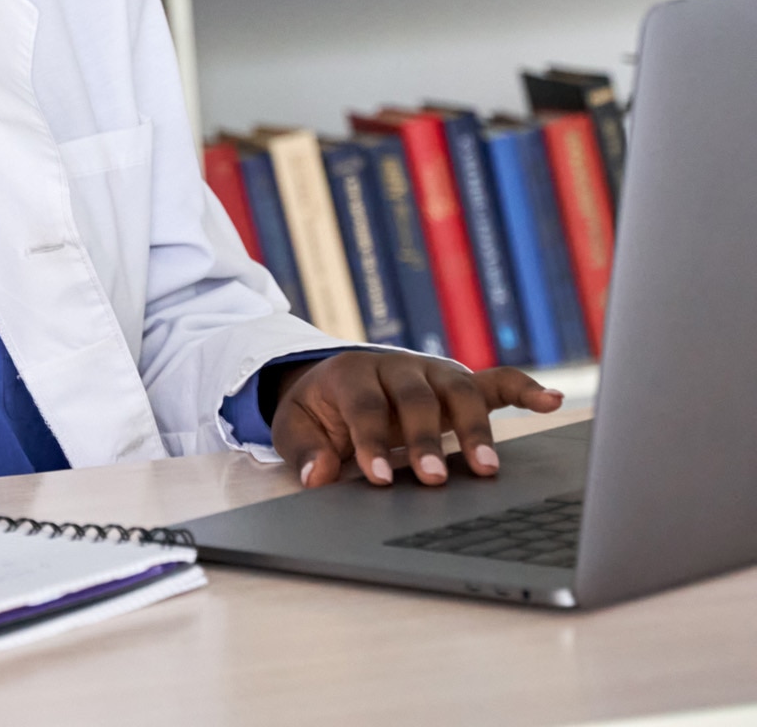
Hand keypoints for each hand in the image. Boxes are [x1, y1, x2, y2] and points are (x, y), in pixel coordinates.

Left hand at [270, 351, 564, 487]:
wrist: (332, 383)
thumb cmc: (318, 412)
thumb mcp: (294, 427)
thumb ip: (304, 450)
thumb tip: (318, 477)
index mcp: (351, 374)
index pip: (365, 406)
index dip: (372, 441)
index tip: (380, 478)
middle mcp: (396, 366)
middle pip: (416, 397)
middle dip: (426, 439)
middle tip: (434, 479)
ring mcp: (432, 372)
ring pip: (459, 390)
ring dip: (475, 428)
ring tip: (487, 470)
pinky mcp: (459, 383)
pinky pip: (497, 380)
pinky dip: (525, 388)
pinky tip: (551, 401)